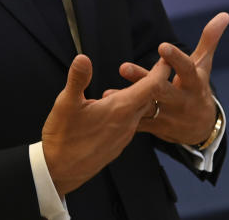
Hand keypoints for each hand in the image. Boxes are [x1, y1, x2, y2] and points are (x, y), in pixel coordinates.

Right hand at [42, 53, 169, 196]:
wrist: (60, 172)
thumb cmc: (63, 137)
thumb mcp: (66, 104)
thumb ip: (78, 79)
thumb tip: (83, 58)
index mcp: (120, 109)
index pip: (151, 87)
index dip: (161, 71)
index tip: (168, 59)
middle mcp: (128, 123)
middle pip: (150, 98)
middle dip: (153, 82)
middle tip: (156, 68)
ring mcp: (124, 136)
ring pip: (141, 111)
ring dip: (141, 97)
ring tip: (137, 84)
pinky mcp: (118, 145)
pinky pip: (132, 123)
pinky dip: (131, 111)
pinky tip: (119, 108)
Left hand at [110, 11, 228, 145]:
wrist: (201, 128)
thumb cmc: (198, 87)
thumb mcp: (204, 65)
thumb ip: (209, 40)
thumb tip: (224, 14)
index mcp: (194, 84)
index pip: (186, 70)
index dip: (175, 59)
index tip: (162, 46)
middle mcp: (181, 101)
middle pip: (162, 90)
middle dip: (145, 80)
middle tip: (125, 67)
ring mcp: (168, 116)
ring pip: (146, 107)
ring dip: (128, 99)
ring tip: (109, 93)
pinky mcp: (155, 128)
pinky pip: (137, 122)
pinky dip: (122, 115)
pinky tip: (105, 106)